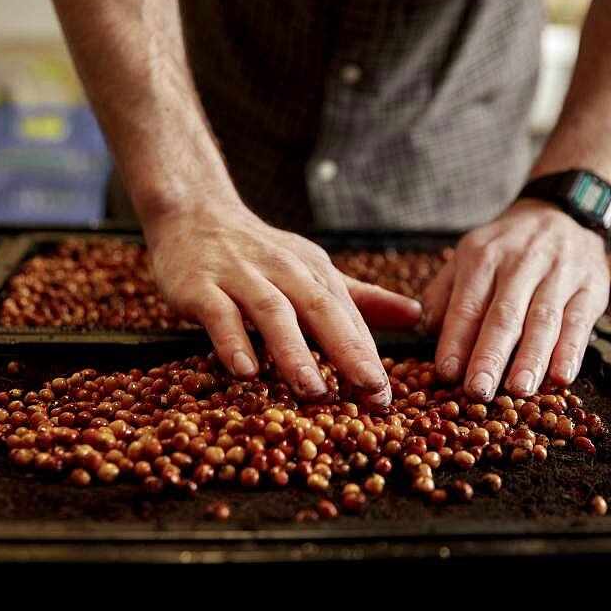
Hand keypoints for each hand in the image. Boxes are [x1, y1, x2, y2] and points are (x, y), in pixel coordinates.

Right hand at [142, 203, 421, 405]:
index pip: (347, 316)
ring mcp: (240, 277)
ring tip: (312, 390)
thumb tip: (417, 315)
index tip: (385, 396)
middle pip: (320, 309)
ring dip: (293, 351)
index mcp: (315, 271)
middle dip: (347, 350)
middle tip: (369, 389)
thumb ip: (362, 298)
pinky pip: (219, 314)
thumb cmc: (259, 254)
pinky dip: (233, 341)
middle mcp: (283, 271)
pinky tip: (246, 372)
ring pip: (272, 312)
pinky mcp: (200, 286)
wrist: (194, 214)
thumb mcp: (313, 269)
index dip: (368, 355)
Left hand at [422, 198, 608, 400]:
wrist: (560, 212)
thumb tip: (427, 329)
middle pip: (504, 315)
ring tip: (519, 389)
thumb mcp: (468, 256)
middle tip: (479, 390)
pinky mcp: (589, 286)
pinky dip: (571, 351)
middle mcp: (520, 263)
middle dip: (490, 356)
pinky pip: (579, 322)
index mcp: (482, 257)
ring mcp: (558, 274)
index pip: (467, 305)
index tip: (446, 372)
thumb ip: (445, 293)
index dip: (456, 340)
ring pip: (543, 320)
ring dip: (531, 358)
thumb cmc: (506, 247)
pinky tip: (562, 376)